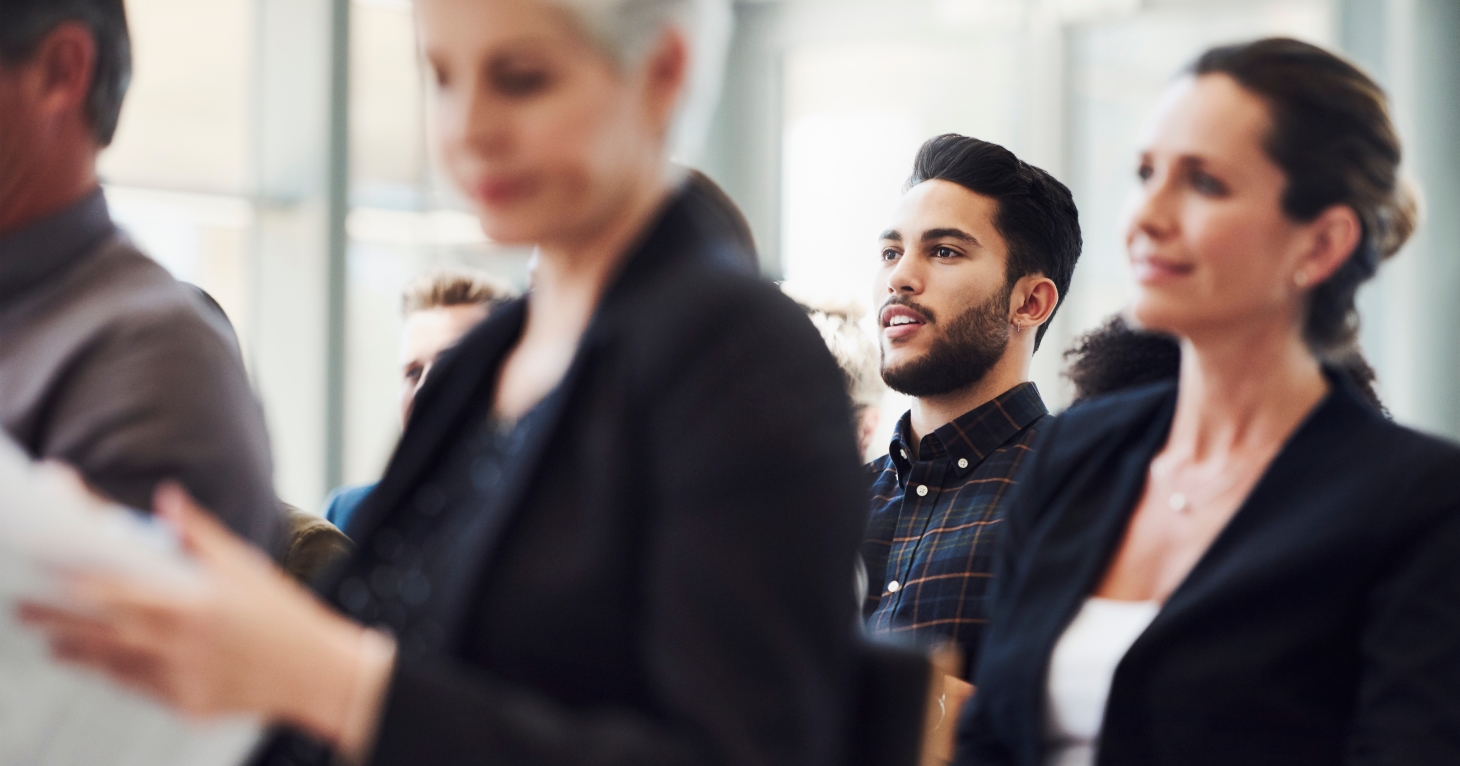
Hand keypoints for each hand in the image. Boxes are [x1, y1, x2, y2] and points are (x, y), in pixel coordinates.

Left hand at [18, 482, 370, 744]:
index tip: (47, 564)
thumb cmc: (282, 615)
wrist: (316, 672)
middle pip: (99, 630)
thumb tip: (166, 498)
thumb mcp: (244, 566)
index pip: (115, 587)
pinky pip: (138, 688)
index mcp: (190, 603)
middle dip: (57, 618)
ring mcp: (179, 678)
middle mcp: (178, 643)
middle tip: (23, 609)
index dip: (77, 575)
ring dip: (77, 650)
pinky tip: (101, 664)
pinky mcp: (184, 704)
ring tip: (52, 640)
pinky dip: (115, 674)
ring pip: (111, 663)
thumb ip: (199, 534)